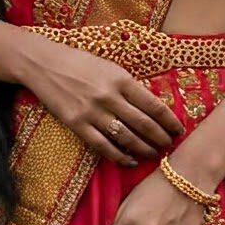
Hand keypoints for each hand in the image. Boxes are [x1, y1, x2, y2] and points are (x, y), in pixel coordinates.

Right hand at [17, 37, 184, 165]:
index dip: (170, 120)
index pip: (154, 105)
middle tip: (170, 146)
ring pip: (126, 138)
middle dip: (160, 137)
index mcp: (121, 79)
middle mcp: (109, 96)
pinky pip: (103, 146)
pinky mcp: (77, 124)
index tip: (179, 129)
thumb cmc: (81, 63)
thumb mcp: (110, 67)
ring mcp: (92, 112)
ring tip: (153, 154)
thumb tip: (152, 107)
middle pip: (143, 124)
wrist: (45, 64)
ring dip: (144, 149)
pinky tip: (130, 161)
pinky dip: (119, 156)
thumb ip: (129, 86)